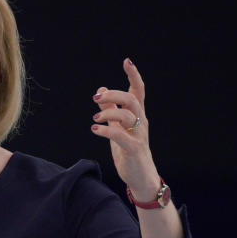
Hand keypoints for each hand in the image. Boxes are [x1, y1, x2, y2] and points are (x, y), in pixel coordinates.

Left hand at [90, 58, 159, 192]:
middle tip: (96, 98)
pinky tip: (95, 129)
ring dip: (108, 112)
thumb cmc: (129, 150)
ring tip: (95, 117)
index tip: (127, 61)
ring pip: (127, 115)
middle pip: (132, 99)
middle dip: (114, 94)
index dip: (134, 75)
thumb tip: (101, 91)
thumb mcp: (118, 127)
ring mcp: (139, 135)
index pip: (138, 91)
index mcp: (138, 115)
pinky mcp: (133, 149)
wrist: (141, 176)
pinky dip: (106, 130)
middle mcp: (141, 122)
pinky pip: (120, 136)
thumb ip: (112, 109)